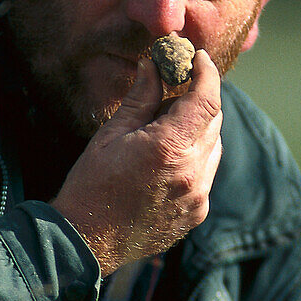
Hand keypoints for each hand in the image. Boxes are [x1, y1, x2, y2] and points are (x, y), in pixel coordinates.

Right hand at [52, 50, 222, 275]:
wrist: (86, 241)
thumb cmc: (92, 184)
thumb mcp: (112, 134)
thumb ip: (141, 98)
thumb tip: (155, 66)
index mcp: (168, 148)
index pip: (207, 99)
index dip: (207, 74)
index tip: (200, 58)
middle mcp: (192, 172)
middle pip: (214, 120)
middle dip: (199, 99)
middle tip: (176, 88)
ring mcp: (197, 195)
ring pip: (214, 146)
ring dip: (199, 129)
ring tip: (167, 127)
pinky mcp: (197, 212)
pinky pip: (207, 173)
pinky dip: (196, 156)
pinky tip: (168, 158)